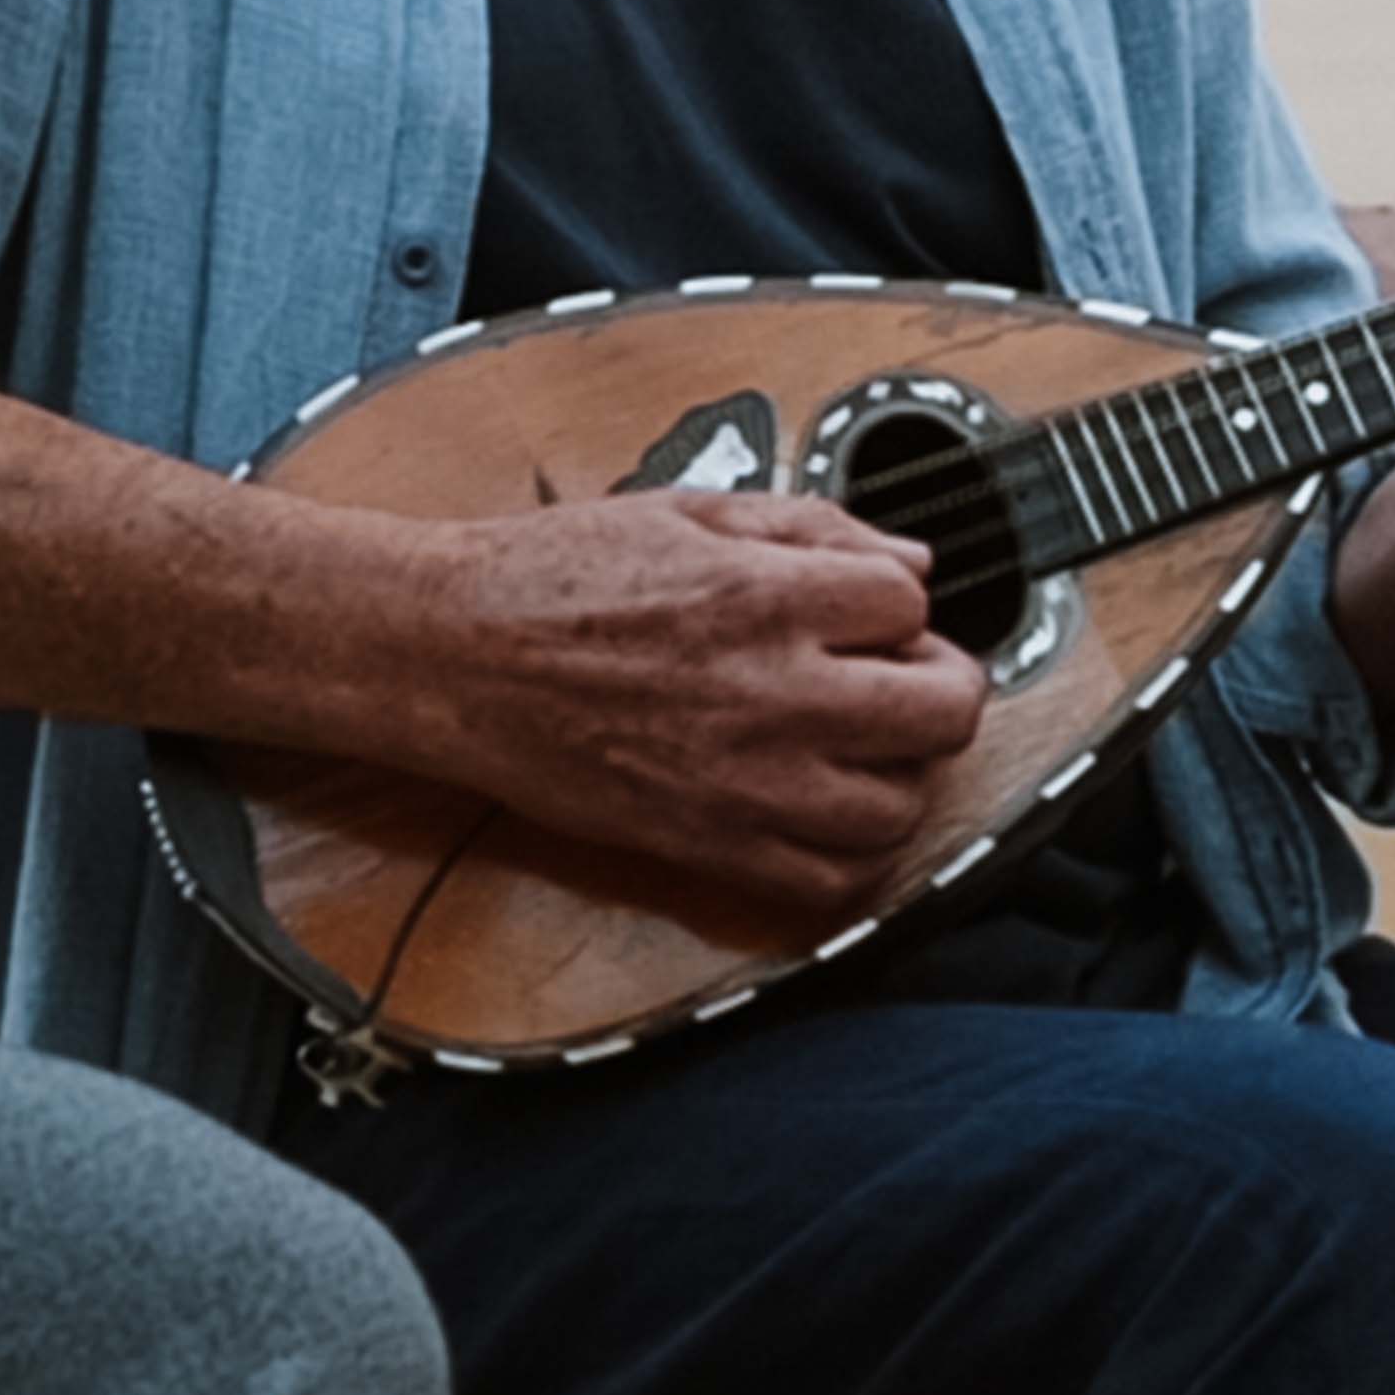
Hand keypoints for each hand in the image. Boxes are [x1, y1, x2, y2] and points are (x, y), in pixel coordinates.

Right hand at [401, 490, 987, 936]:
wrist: (451, 655)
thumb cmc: (550, 576)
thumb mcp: (683, 513)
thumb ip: (806, 526)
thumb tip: (908, 556)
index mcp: (761, 594)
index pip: (910, 597)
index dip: (898, 599)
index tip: (870, 609)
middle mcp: (770, 692)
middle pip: (943, 708)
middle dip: (939, 683)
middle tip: (901, 675)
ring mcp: (745, 780)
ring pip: (901, 804)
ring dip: (900, 771)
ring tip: (860, 744)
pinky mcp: (709, 843)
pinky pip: (831, 881)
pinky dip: (850, 853)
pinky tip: (825, 811)